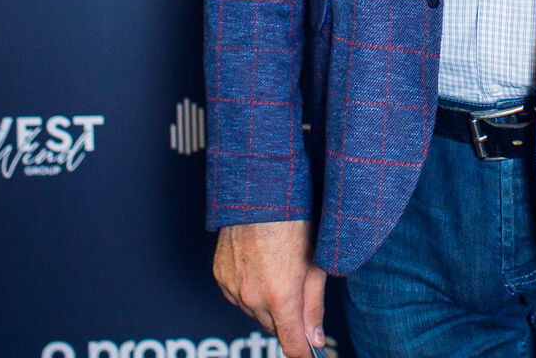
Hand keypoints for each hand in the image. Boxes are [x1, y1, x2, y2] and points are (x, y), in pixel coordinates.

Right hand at [213, 219, 327, 357]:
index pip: (291, 344)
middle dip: (286, 318)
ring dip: (266, 302)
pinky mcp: (220, 275)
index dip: (303, 352)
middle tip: (296, 289)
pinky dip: (248, 288)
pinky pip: (237, 295)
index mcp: (281, 296)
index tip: (310, 353)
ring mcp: (233, 287)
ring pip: (253, 312)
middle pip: (272, 327)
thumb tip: (316, 339)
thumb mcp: (314, 264)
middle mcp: (253, 297)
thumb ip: (314, 306)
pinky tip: (258, 265)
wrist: (259, 194)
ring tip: (276, 269)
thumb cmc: (293, 223)